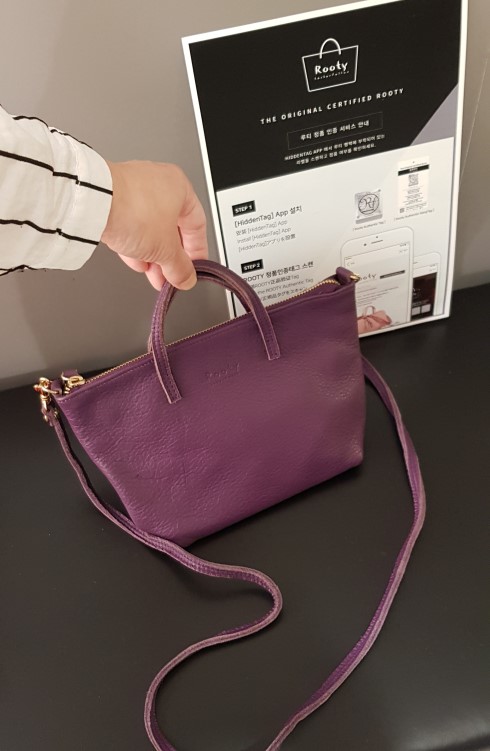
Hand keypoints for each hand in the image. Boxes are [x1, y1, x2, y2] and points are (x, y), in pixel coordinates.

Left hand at [101, 161, 207, 289]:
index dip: (197, 252)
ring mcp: (135, 188)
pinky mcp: (114, 196)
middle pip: (172, 228)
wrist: (94, 202)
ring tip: (152, 274)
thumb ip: (180, 268)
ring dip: (153, 255)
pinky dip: (136, 242)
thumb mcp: (165, 250)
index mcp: (180, 187)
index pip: (197, 225)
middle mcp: (159, 182)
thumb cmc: (135, 211)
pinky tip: (135, 260)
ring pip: (151, 228)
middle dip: (171, 258)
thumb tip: (185, 277)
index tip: (192, 269)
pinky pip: (131, 223)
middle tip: (171, 276)